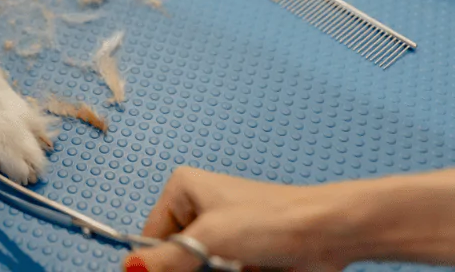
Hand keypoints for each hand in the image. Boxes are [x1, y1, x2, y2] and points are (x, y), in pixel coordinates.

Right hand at [122, 168, 347, 271]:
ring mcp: (220, 233)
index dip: (159, 262)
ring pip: (197, 270)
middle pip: (173, 258)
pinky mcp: (239, 254)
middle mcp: (197, 208)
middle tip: (223, 266)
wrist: (327, 233)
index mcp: (182, 190)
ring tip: (243, 266)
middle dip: (194, 270)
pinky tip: (251, 269)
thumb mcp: (209, 240)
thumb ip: (165, 260)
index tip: (188, 269)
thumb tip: (127, 269)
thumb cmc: (270, 221)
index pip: (150, 237)